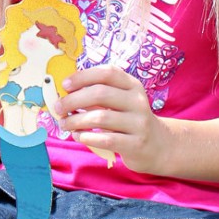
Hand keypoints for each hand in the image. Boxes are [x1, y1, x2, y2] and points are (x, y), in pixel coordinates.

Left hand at [53, 65, 167, 172]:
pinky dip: (86, 137)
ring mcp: (139, 123)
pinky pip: (105, 139)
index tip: (65, 85)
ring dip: (76, 121)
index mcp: (132, 85)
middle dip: (73, 100)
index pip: (107, 73)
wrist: (159, 146)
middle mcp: (137, 101)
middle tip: (58, 108)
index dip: (83, 76)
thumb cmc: (129, 119)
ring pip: (100, 118)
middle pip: (100, 93)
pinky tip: (78, 136)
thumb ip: (99, 94)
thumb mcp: (121, 101)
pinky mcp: (136, 144)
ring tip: (64, 124)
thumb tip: (65, 93)